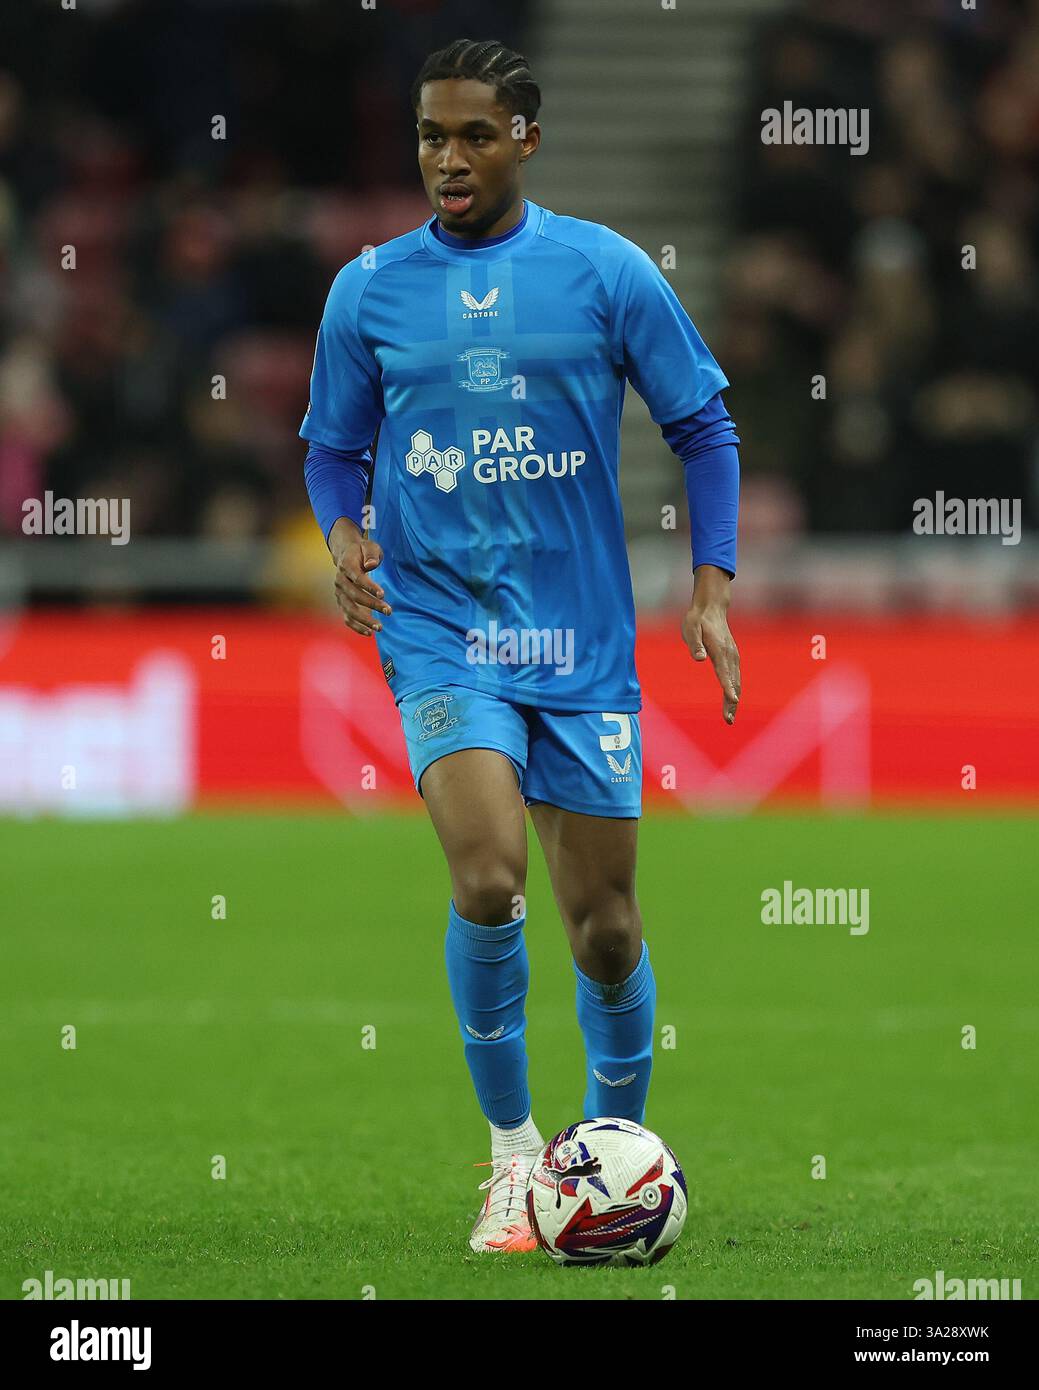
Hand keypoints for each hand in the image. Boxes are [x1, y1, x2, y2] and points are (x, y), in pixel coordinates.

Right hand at [328, 518, 391, 637]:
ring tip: (380, 628)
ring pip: (349, 610)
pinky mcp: (342, 603)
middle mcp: (340, 581)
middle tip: (389, 611)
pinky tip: (369, 633)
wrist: (347, 554)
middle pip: (354, 596)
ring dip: (364, 620)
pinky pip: (347, 618)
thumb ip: (371, 555)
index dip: (369, 587)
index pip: (357, 578)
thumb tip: (371, 565)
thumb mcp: (369, 546)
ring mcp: (339, 593)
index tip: (383, 594)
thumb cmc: (362, 551)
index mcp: (346, 565)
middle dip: (371, 605)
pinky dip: (356, 626)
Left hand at [681, 565, 740, 723]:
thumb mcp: (690, 628)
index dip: (728, 687)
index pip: (724, 672)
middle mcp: (730, 655)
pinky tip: (732, 701)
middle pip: (733, 682)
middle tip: (728, 720)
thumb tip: (699, 659)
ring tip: (729, 717)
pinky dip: (735, 690)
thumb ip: (695, 644)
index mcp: (719, 650)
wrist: (711, 608)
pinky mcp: (733, 657)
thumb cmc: (697, 619)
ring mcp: (733, 656)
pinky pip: (736, 677)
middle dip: (731, 702)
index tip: (732, 700)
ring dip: (734, 700)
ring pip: (736, 681)